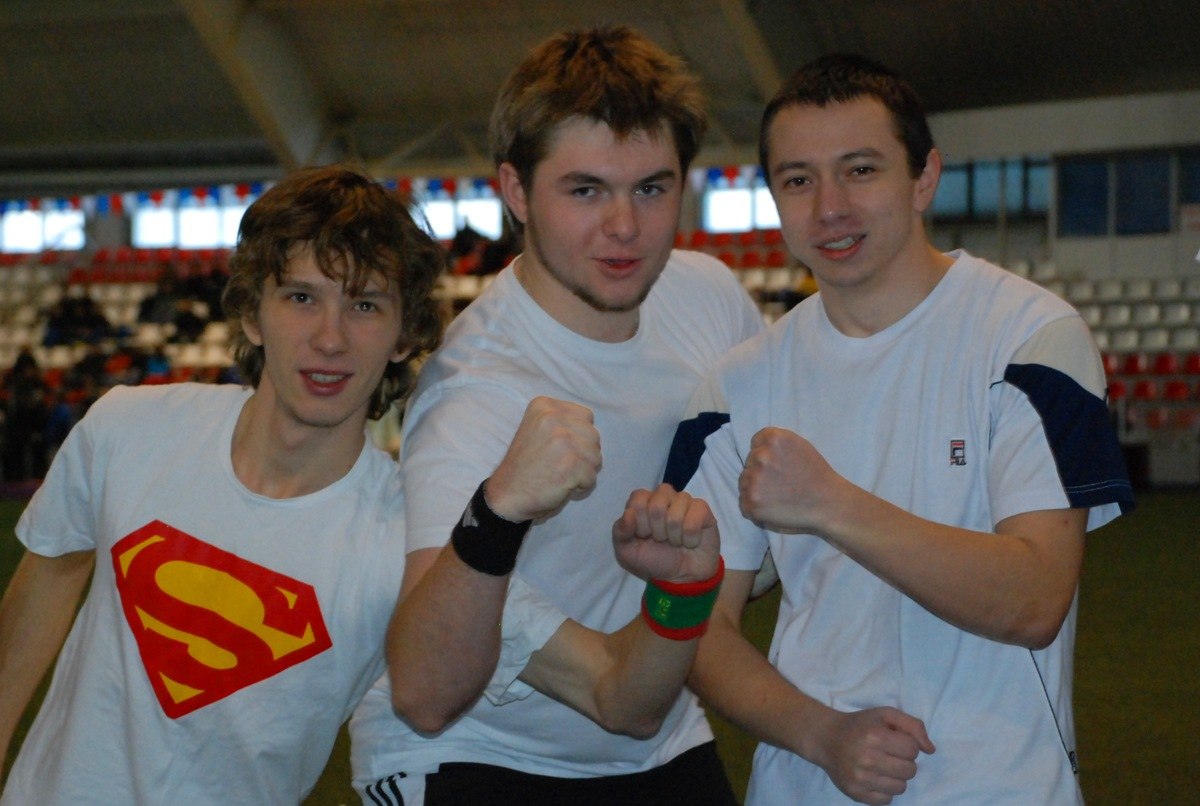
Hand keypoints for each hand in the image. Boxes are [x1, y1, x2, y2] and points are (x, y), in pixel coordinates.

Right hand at [486, 397, 600, 521]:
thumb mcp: (538, 429)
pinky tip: (561, 485)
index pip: (586, 416)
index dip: (579, 436)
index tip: (560, 449)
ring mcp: (563, 440)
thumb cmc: (526, 465)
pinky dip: (581, 487)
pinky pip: (591, 477)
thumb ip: (563, 422)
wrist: (507, 493)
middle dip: (583, 454)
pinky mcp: (570, 464)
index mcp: (545, 406)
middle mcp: (553, 418)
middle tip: (560, 464)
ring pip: (596, 457)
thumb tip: (592, 430)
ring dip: (583, 471)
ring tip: (560, 474)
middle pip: (594, 436)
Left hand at [612, 484, 719, 583]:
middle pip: (657, 504)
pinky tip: (690, 542)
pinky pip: (695, 517)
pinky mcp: (703, 511)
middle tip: (661, 540)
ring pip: (676, 512)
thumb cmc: (653, 561)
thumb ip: (620, 532)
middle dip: (657, 530)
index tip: (644, 535)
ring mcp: (684, 502)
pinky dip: (690, 537)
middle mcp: (664, 498)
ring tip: (676, 543)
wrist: (681, 579)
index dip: (640, 521)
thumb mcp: (627, 552)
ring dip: (674, 536)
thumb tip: (629, 513)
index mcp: (643, 503)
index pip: (638, 498)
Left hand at [739, 427, 841, 533]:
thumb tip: (756, 450)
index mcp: (773, 438)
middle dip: (760, 473)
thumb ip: (776, 445)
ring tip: (777, 497)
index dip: (765, 455)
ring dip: (755, 490)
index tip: (777, 466)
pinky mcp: (752, 501)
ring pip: (744, 483)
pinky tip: (772, 508)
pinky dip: (754, 508)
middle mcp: (761, 456)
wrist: (828, 503)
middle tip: (780, 485)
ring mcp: (754, 480)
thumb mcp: (798, 445)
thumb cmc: (816, 475)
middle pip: (749, 464)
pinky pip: (743, 503)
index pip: (756, 443)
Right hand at [810, 706, 934, 804]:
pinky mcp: (856, 794)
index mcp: (875, 736)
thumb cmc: (860, 725)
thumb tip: (930, 750)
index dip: (907, 744)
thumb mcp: (886, 714)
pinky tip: (875, 778)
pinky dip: (885, 790)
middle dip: (904, 761)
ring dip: (896, 777)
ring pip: (901, 787)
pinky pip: (887, 800)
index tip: (894, 741)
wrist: (826, 738)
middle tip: (889, 754)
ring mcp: (860, 779)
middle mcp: (867, 759)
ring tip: (883, 766)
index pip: (913, 749)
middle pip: (910, 771)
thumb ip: (913, 726)